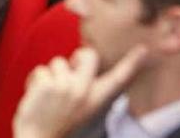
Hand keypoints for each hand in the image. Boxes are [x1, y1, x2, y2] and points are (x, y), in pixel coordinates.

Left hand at [13, 46, 146, 137]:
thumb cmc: (65, 132)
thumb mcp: (92, 119)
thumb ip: (100, 100)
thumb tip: (104, 82)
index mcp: (99, 101)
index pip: (120, 79)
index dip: (133, 63)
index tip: (143, 50)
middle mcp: (85, 92)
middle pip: (88, 54)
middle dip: (79, 56)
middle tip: (73, 69)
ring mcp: (65, 87)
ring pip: (59, 62)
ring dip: (52, 76)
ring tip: (51, 97)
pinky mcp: (46, 85)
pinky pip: (41, 71)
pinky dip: (36, 81)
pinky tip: (37, 98)